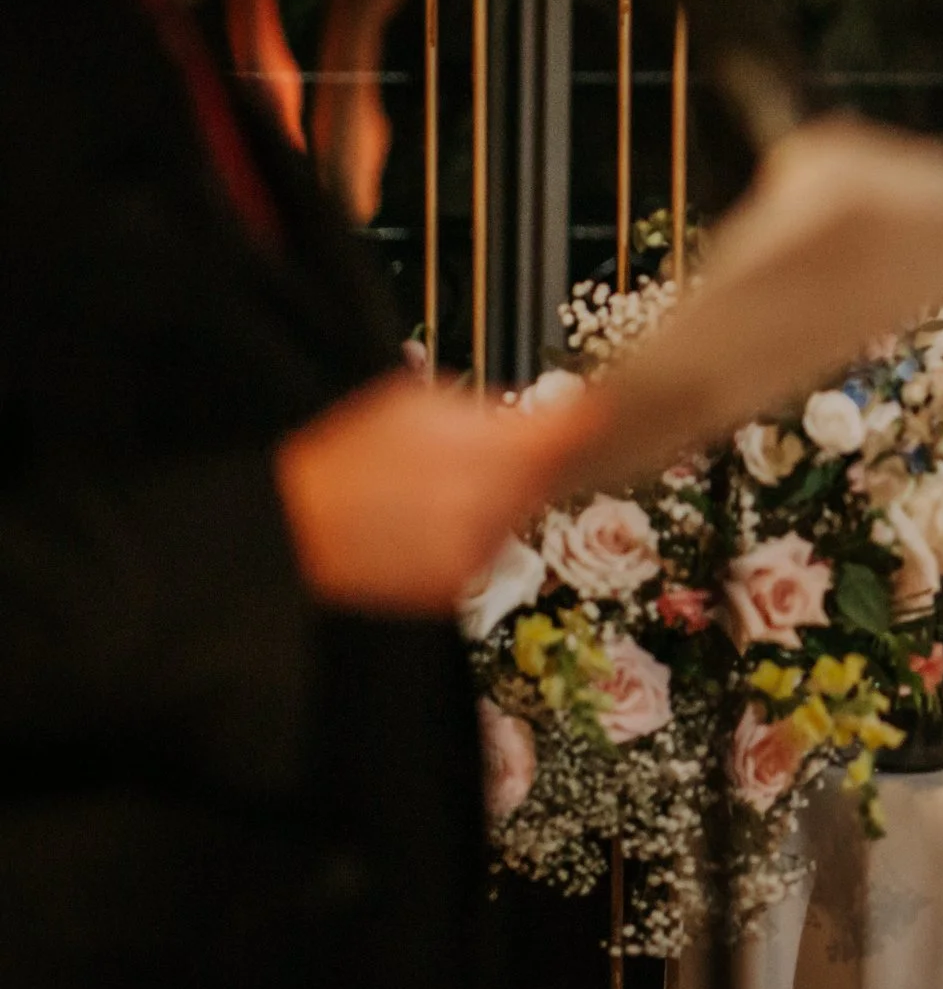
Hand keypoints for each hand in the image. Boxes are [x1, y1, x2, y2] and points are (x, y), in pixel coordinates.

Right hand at [275, 374, 607, 615]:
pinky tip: (425, 523)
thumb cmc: (347, 458)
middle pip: (545, 482)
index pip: (567, 438)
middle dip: (533, 465)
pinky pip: (482, 552)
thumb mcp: (416, 403)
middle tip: (496, 453)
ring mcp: (475, 550)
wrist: (294, 526)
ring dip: (498, 502)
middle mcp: (491, 504)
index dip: (588, 426)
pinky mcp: (454, 584)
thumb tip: (537, 415)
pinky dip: (468, 536)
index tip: (603, 417)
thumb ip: (486, 410)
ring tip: (439, 488)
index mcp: (486, 451)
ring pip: (515, 517)